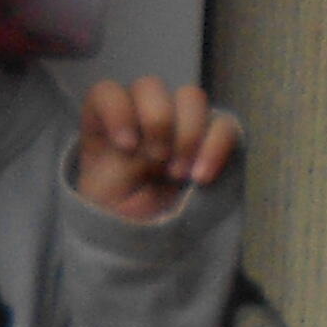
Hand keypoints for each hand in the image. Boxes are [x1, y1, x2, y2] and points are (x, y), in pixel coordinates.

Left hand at [74, 75, 242, 220]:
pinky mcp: (210, 138)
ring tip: (178, 175)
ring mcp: (178, 122)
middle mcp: (141, 113)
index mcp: (105, 121)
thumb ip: (119, 162)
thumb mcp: (102, 192)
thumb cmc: (114, 212)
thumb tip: (150, 143)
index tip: (126, 145)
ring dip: (187, 134)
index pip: (107, 92)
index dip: (118, 111)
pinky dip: (216, 147)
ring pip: (191, 97)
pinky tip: (201, 177)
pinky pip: (224, 125)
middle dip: (157, 122)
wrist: (147, 240)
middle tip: (156, 161)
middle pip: (151, 86)